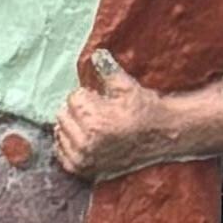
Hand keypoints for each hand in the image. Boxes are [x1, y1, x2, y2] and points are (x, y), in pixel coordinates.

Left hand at [52, 53, 190, 182]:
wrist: (162, 137)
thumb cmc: (145, 111)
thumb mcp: (127, 87)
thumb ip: (107, 69)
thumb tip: (96, 53)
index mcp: (95, 122)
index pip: (73, 98)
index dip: (88, 95)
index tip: (102, 99)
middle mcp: (87, 143)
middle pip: (63, 114)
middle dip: (78, 110)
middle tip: (98, 112)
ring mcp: (84, 159)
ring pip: (60, 132)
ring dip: (72, 126)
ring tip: (94, 125)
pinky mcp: (83, 170)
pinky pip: (61, 152)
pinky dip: (69, 143)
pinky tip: (86, 138)